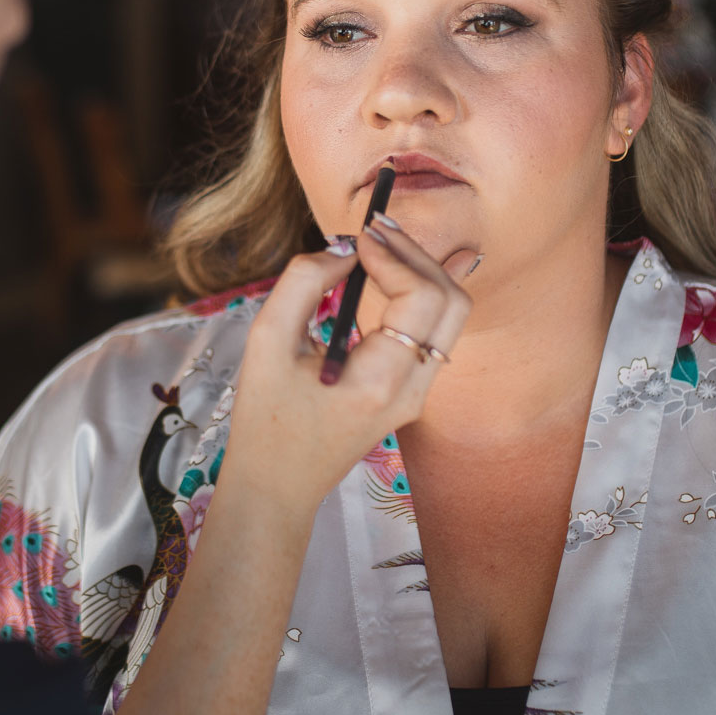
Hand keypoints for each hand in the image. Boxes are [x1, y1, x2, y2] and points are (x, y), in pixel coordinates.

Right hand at [221, 221, 474, 515]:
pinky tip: (417, 262)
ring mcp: (417, 396)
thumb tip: (343, 248)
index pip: (419, 297)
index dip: (395, 255)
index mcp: (379, 382)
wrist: (278, 486)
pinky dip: (426, 292)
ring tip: (384, 242)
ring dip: (422, 271)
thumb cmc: (265, 418)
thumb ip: (303, 282)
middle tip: (376, 228)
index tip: (360, 236)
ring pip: (450, 316)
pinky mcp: (411, 394)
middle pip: (449, 301)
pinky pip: (437, 334)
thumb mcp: (267, 342)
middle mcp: (411, 391)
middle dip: (415, 254)